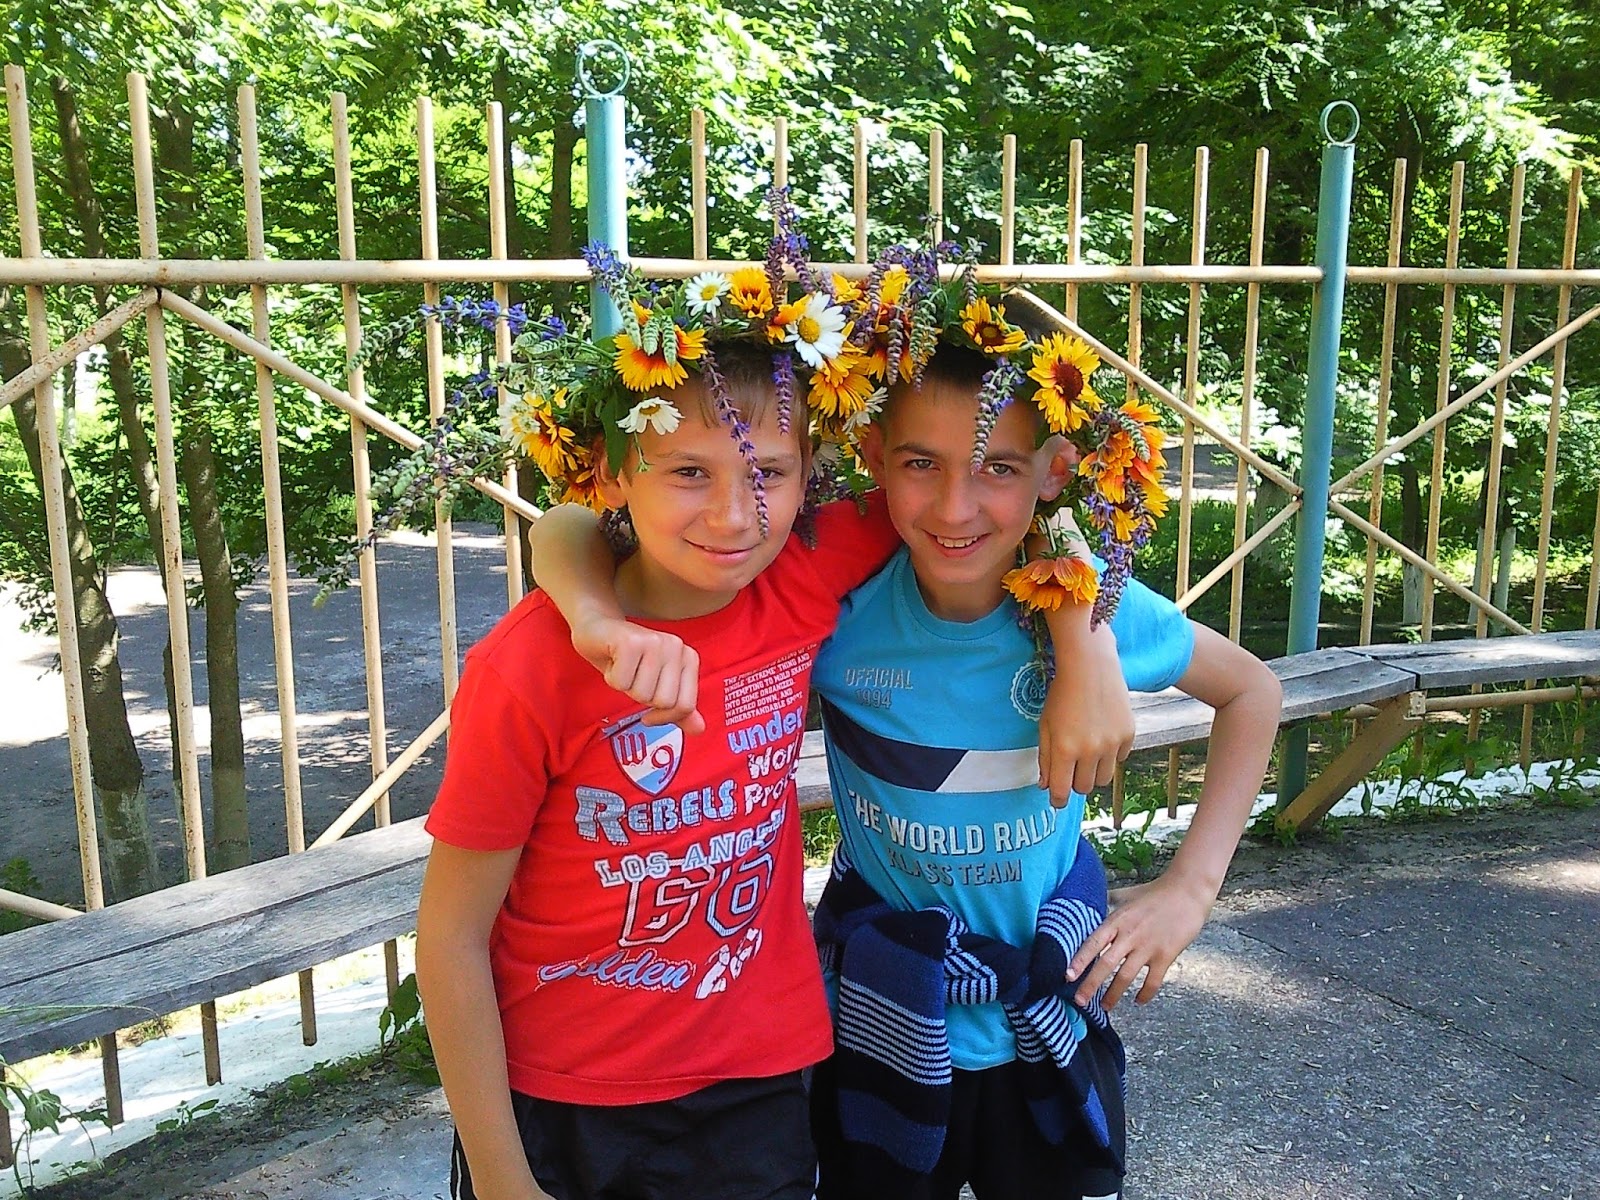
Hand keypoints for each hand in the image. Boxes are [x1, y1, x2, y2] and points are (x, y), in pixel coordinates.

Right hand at [569, 613, 704, 734]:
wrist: (597, 628)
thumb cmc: (628, 660)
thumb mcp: (656, 686)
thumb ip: (678, 707)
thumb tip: (699, 729)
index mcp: (688, 657)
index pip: (685, 705)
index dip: (664, 716)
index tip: (649, 713)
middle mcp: (676, 646)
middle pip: (664, 702)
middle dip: (641, 697)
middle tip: (634, 677)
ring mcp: (655, 642)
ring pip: (641, 694)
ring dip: (625, 687)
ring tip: (624, 667)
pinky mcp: (631, 642)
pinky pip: (621, 683)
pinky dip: (611, 678)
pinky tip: (613, 661)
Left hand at [1037, 625, 1132, 804]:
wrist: (1090, 666)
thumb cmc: (1062, 694)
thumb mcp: (1046, 726)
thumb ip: (1046, 758)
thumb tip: (1047, 786)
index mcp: (1065, 749)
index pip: (1062, 792)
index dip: (1057, 800)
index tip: (1057, 800)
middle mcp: (1091, 750)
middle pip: (1084, 788)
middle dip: (1074, 783)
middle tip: (1070, 768)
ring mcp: (1112, 743)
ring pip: (1104, 779)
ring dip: (1093, 772)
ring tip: (1086, 753)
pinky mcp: (1129, 734)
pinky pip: (1119, 759)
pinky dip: (1109, 755)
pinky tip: (1101, 734)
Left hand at [1064, 872, 1214, 1009]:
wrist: (1188, 891)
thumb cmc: (1157, 892)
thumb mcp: (1129, 894)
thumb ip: (1112, 899)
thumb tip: (1097, 898)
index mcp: (1117, 920)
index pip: (1093, 942)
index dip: (1080, 960)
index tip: (1068, 976)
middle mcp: (1129, 935)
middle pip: (1105, 964)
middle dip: (1090, 985)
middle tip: (1079, 1001)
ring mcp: (1148, 946)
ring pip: (1126, 976)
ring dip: (1113, 994)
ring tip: (1105, 1007)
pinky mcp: (1166, 955)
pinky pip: (1153, 981)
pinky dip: (1145, 994)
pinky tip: (1139, 1001)